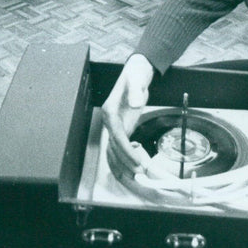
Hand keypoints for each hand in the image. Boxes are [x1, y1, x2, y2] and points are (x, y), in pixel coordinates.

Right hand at [101, 54, 154, 175]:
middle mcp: (109, 120)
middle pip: (114, 146)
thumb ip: (135, 91)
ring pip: (114, 149)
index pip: (116, 135)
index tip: (136, 160)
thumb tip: (135, 104)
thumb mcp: (137, 79)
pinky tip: (134, 165)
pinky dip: (124, 158)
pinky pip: (120, 146)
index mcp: (110, 111)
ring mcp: (115, 125)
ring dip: (122, 163)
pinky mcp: (123, 127)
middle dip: (125, 161)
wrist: (135, 72)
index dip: (125, 150)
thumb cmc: (135, 74)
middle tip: (138, 172)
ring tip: (135, 175)